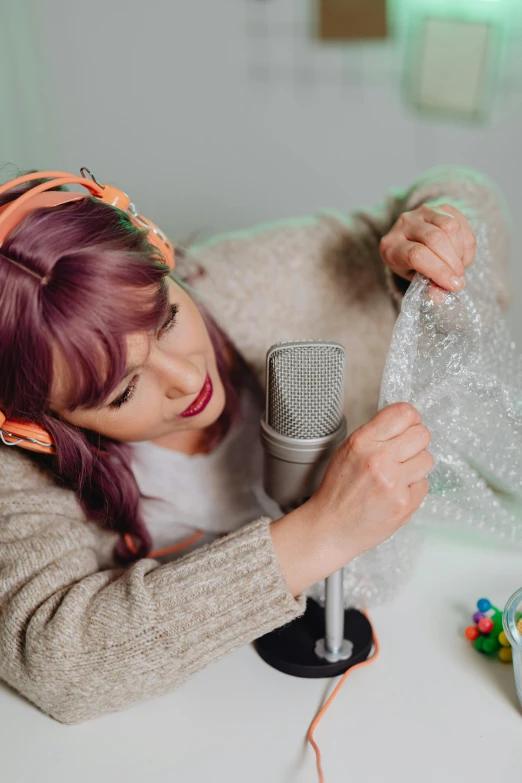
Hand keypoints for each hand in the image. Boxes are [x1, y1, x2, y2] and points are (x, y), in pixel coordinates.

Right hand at [271, 402, 432, 594]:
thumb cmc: (339, 490)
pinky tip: (395, 493)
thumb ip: (376, 434)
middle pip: (422, 434)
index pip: (403, 413)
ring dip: (416, 466)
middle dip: (415, 442)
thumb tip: (406, 421)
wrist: (331, 527)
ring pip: (427, 459)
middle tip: (403, 453)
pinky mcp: (405, 504)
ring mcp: (394, 483)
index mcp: (362, 442)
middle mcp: (379, 460)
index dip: (411, 418)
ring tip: (396, 476)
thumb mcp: (348, 450)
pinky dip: (413, 488)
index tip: (408, 425)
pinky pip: (424, 484)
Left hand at [379, 203, 475, 291]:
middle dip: (452, 262)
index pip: (417, 255)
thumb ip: (427, 288)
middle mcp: (404, 224)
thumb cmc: (411, 265)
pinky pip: (461, 222)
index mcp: (391, 246)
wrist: (412, 240)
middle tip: (459, 279)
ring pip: (450, 227)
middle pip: (435, 238)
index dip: (439, 270)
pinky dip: (466, 243)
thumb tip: (440, 297)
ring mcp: (423, 212)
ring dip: (460, 252)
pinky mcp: (441, 207)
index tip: (454, 285)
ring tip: (459, 267)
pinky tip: (461, 255)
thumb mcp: (414, 279)